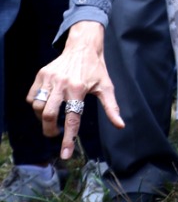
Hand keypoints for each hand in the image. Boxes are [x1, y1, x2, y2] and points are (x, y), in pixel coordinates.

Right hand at [28, 21, 123, 159]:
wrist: (82, 46)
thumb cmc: (96, 68)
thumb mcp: (106, 87)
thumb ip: (112, 107)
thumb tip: (120, 125)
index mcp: (79, 89)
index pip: (73, 119)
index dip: (68, 139)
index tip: (65, 154)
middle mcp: (62, 84)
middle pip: (49, 115)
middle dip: (50, 131)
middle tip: (55, 134)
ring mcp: (49, 79)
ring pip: (38, 107)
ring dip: (43, 118)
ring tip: (52, 119)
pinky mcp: (41, 75)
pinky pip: (32, 96)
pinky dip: (36, 105)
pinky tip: (45, 106)